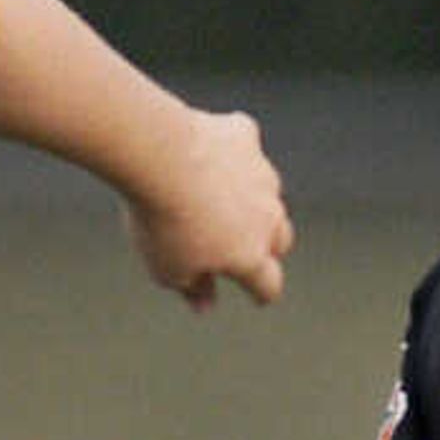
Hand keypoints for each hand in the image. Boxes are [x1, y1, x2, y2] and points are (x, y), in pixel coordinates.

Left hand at [126, 108, 292, 309]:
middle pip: (281, 239)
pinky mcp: (244, 136)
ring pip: (268, 192)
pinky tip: (212, 149)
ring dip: (254, 199)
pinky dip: (233, 151)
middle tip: (248, 246)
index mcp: (250, 256)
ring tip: (226, 198)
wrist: (158, 156)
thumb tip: (205, 303)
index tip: (258, 295)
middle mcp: (266, 217)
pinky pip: (245, 145)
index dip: (263, 292)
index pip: (269, 284)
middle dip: (269, 246)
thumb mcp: (167, 270)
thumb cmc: (160, 219)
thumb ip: (192, 289)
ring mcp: (260, 174)